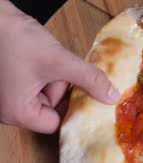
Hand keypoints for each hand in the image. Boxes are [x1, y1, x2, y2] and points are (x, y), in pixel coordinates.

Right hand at [0, 0, 119, 133]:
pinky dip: (46, 73)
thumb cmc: (14, 39)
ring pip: (44, 94)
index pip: (55, 124)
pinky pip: (34, 83)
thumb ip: (89, 80)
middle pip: (50, 109)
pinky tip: (47, 57)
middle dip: (65, 90)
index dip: (75, 111)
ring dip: (56, 78)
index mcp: (16, 112)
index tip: (92, 98)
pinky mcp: (7, 81)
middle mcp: (7, 109)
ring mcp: (6, 95)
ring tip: (55, 60)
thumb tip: (113, 97)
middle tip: (72, 72)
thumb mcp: (59, 61)